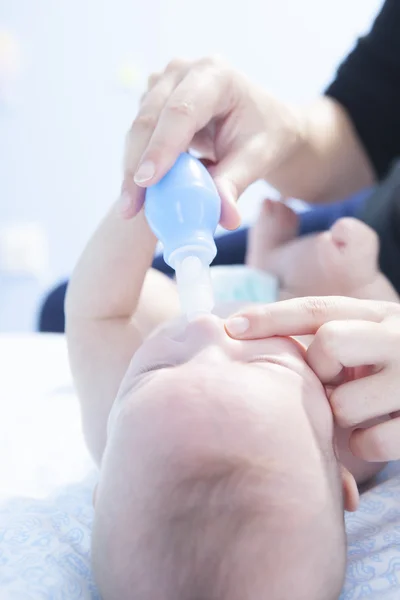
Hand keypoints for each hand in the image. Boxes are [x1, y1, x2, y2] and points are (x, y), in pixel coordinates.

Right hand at [120, 56, 304, 228]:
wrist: (261, 122)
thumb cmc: (264, 135)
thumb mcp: (258, 158)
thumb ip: (236, 184)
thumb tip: (225, 218)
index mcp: (216, 75)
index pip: (182, 111)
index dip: (161, 146)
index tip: (146, 182)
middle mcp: (183, 72)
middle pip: (150, 118)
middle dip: (136, 165)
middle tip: (130, 207)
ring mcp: (163, 84)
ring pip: (138, 128)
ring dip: (131, 168)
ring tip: (132, 207)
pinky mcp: (152, 102)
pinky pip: (138, 136)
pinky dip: (137, 165)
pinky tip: (140, 194)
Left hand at [226, 296, 399, 461]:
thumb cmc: (394, 369)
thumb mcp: (370, 340)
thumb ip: (330, 338)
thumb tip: (258, 344)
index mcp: (379, 314)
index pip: (318, 309)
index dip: (272, 317)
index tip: (230, 326)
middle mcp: (399, 336)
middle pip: (330, 343)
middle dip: (319, 370)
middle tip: (333, 381)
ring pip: (343, 402)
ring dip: (339, 416)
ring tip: (359, 411)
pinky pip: (370, 441)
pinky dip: (364, 445)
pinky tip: (378, 432)